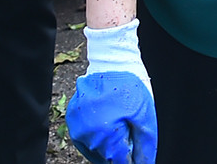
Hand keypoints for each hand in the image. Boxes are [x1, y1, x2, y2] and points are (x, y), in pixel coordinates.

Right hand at [65, 20, 156, 163]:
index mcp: (105, 134)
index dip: (130, 159)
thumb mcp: (145, 116)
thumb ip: (145, 144)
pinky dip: (96, 137)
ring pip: (94, 149)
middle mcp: (86, 134)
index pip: (119, 161)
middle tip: (128, 132)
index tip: (135, 155)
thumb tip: (144, 163)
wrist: (111, 62)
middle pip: (106, 156)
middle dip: (119, 149)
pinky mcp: (71, 119)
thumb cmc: (129, 87)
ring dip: (106, 145)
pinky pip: (84, 138)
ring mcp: (76, 127)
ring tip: (117, 125)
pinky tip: (106, 126)